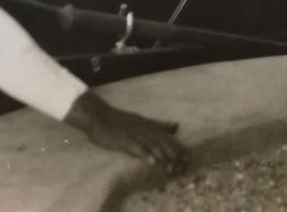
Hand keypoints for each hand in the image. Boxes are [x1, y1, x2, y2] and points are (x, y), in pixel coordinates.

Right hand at [64, 91, 187, 173]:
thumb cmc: (119, 119)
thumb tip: (177, 125)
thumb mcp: (142, 120)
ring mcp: (134, 134)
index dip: (178, 147)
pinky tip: (152, 163)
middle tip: (183, 167)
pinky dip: (145, 154)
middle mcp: (145, 128)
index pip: (168, 136)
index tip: (188, 158)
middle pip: (163, 142)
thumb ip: (159, 124)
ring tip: (172, 169)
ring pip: (153, 146)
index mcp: (149, 124)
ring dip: (163, 158)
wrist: (99, 116)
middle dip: (174, 155)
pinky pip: (136, 148)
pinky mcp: (124, 140)